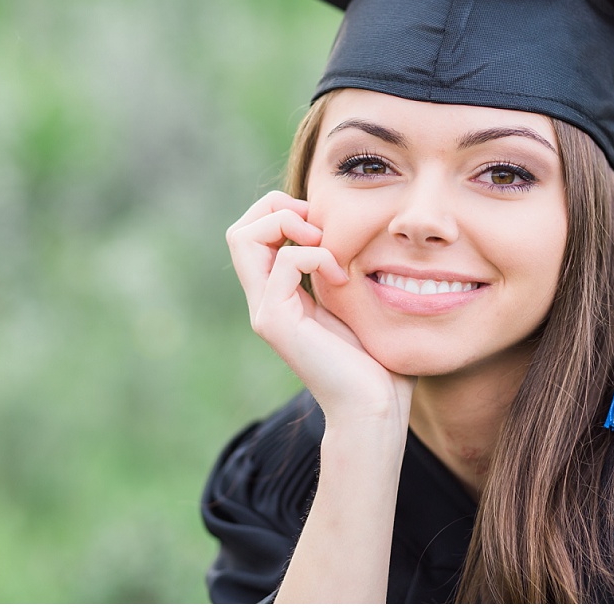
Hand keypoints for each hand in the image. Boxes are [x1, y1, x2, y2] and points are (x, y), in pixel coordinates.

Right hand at [226, 191, 414, 426]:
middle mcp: (264, 302)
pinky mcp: (275, 321)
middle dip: (276, 208)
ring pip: (243, 238)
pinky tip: (342, 278)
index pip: (252, 235)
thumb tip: (353, 238)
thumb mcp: (355, 305)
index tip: (323, 223)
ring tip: (323, 243)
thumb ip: (341, 272)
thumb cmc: (376, 362)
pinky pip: (284, 261)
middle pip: (238, 232)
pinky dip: (317, 255)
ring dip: (288, 223)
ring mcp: (265, 311)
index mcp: (280, 296)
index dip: (282, 212)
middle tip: (317, 224)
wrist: (374, 406)